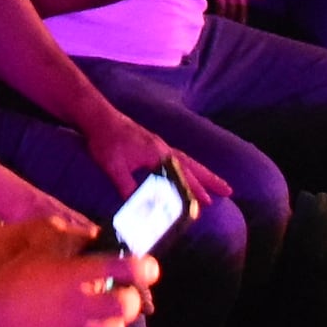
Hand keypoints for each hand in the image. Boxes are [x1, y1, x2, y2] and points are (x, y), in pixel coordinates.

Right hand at [0, 239, 152, 326]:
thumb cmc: (14, 279)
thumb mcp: (41, 251)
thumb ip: (73, 245)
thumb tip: (99, 241)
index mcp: (76, 276)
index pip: (125, 269)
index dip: (144, 267)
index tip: (148, 268)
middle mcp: (81, 305)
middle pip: (128, 307)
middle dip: (133, 300)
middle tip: (125, 295)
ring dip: (112, 322)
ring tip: (100, 315)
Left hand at [78, 115, 213, 230]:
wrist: (97, 117)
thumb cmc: (105, 141)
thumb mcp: (114, 168)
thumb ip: (128, 188)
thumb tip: (138, 209)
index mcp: (157, 154)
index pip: (180, 176)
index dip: (193, 191)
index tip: (206, 205)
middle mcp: (163, 148)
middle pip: (193, 166)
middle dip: (210, 180)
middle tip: (229, 191)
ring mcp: (159, 144)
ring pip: (188, 160)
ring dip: (203, 172)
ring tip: (217, 183)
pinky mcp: (153, 143)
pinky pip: (179, 156)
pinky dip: (189, 166)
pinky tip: (188, 172)